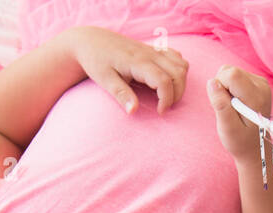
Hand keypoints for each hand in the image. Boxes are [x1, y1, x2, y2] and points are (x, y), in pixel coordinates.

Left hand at [60, 26, 187, 113]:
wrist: (90, 40)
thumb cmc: (96, 61)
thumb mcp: (104, 79)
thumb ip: (121, 94)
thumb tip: (134, 111)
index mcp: (138, 62)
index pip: (164, 81)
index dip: (167, 99)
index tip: (159, 112)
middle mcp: (149, 54)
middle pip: (179, 74)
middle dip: (177, 94)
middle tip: (163, 106)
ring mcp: (153, 50)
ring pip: (182, 65)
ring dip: (180, 83)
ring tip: (166, 96)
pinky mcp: (154, 50)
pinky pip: (177, 58)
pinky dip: (179, 71)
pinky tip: (167, 80)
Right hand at [206, 65, 272, 160]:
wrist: (256, 149)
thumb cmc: (240, 142)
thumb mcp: (227, 128)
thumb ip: (220, 105)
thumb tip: (212, 82)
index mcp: (256, 97)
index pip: (230, 74)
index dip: (219, 85)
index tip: (221, 104)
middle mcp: (262, 86)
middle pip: (230, 70)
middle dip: (221, 87)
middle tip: (227, 109)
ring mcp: (261, 83)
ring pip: (231, 72)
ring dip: (225, 89)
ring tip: (232, 109)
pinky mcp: (258, 83)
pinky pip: (235, 76)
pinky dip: (231, 89)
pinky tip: (236, 105)